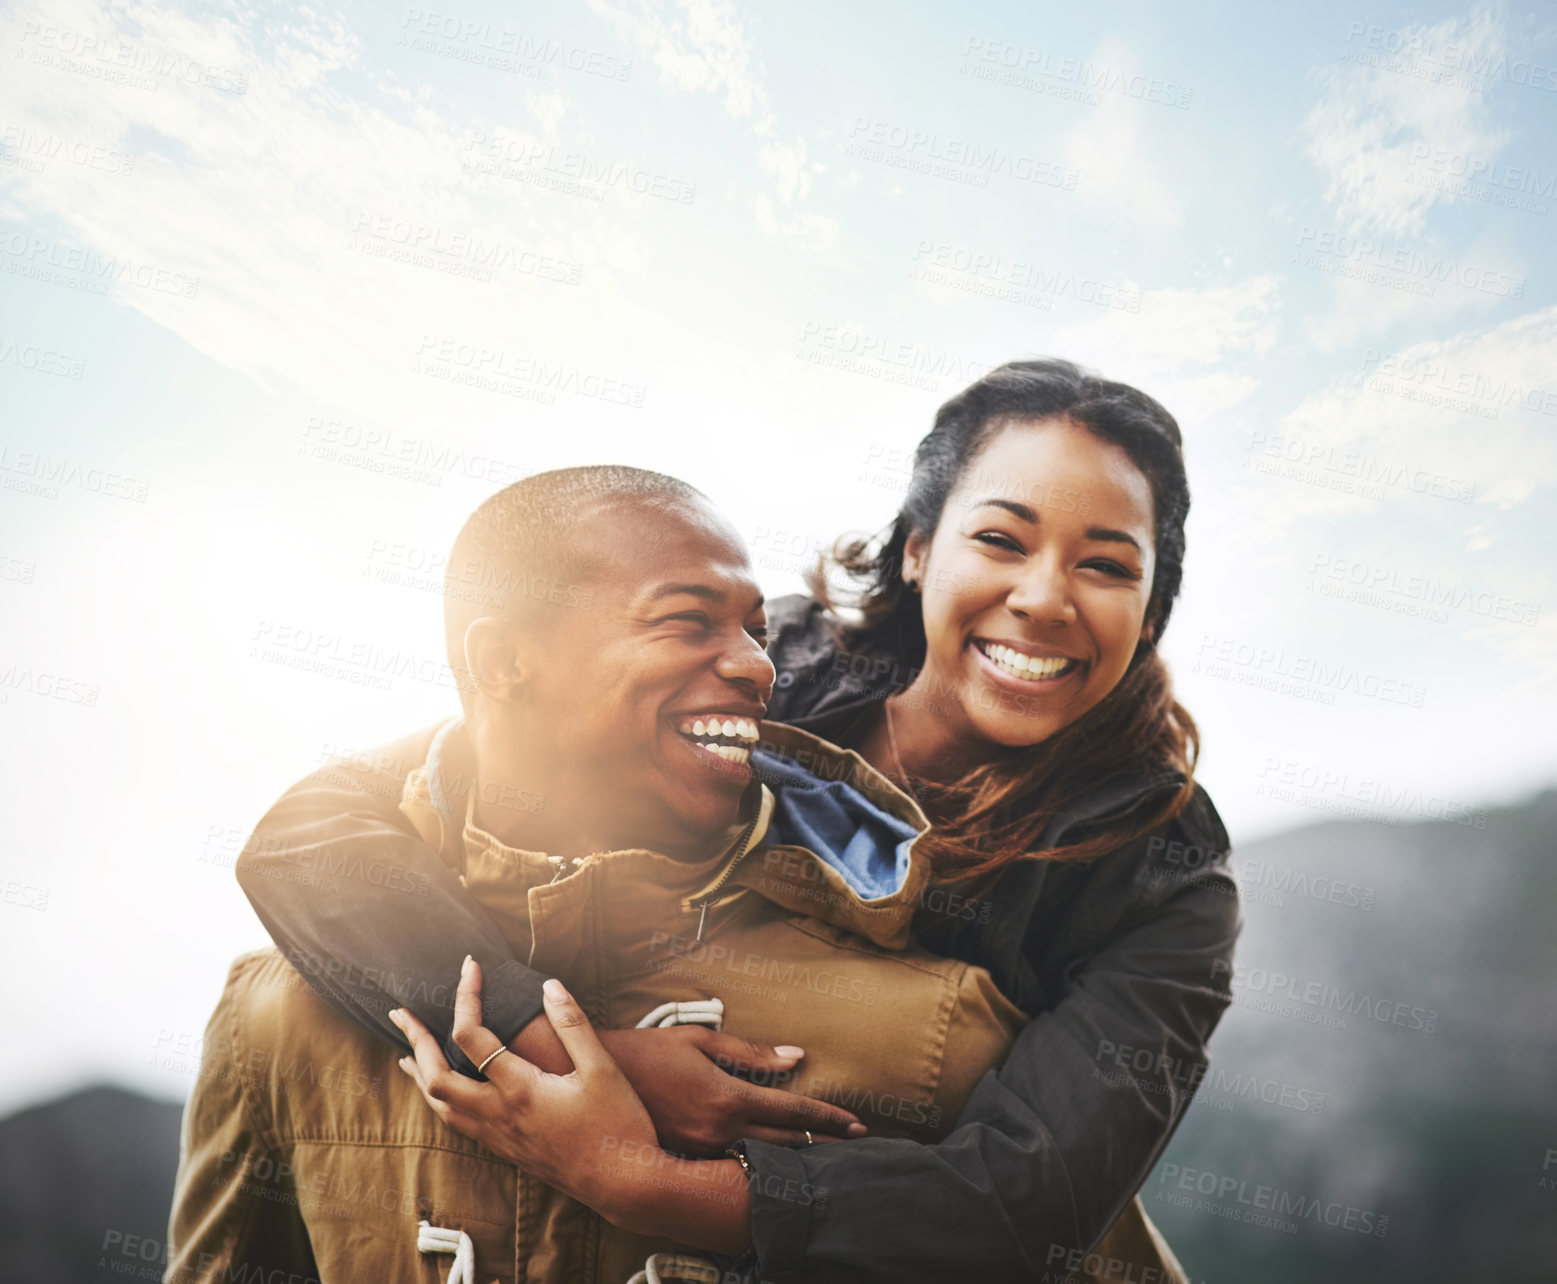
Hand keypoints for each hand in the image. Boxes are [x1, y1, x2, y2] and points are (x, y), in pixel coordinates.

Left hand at [390, 957, 656, 1216]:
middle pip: (435, 1078)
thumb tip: (549, 985)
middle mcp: (500, 1115)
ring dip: (420, 1075)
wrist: (625, 1185)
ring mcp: (500, 1137)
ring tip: (407, 1054)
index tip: (471, 966)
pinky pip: (458, 1123)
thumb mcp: (602, 1068)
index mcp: (520, 1090)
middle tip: (401, 1013)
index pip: (473, 1035)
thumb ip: (573, 1024)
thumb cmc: (618, 1125)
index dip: (466, 995)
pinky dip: (440, 1100)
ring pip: (441, 1107)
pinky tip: (448, 1093)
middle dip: (415, 1041)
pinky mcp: (507, 1151)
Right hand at [597, 1025, 866, 1154]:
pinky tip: (775, 1161)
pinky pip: (731, 1163)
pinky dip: (758, 1162)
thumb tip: (795, 1057)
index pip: (792, 1112)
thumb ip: (751, 1052)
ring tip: (826, 1155)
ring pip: (760, 1159)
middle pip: (785, 1145)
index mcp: (727, 1098)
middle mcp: (718, 1132)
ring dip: (794, 1157)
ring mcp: (701, 1151)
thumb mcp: (700, 1040)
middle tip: (855, 1144)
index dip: (829, 1118)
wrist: (593, 1079)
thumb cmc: (647, 1051)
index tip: (858, 1124)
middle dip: (823, 1144)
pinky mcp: (686, 1159)